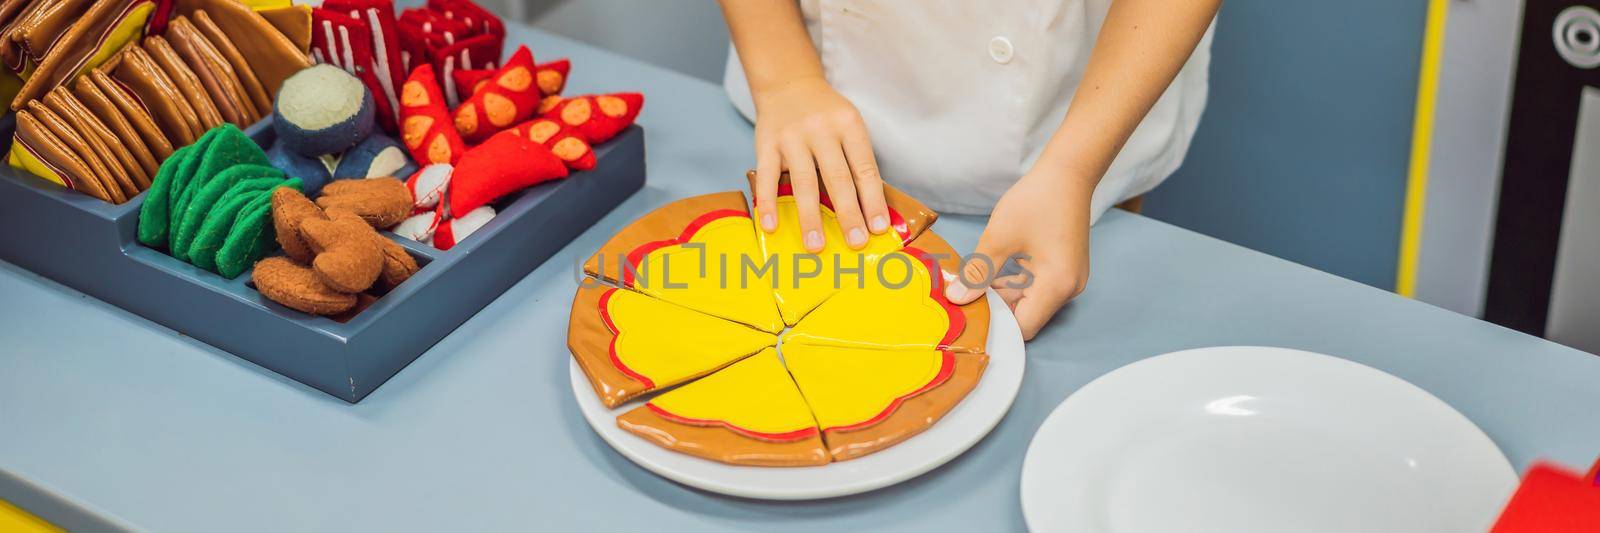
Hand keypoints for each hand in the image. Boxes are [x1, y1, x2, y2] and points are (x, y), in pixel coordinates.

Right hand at [751, 77, 889, 251]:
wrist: (788, 83)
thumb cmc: (826, 115)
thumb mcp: (849, 125)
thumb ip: (856, 160)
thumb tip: (868, 210)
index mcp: (849, 126)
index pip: (864, 168)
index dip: (873, 200)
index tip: (878, 228)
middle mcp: (821, 130)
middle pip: (838, 178)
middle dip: (848, 214)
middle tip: (856, 243)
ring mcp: (792, 137)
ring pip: (804, 182)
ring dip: (810, 217)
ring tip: (815, 245)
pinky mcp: (767, 144)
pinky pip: (768, 178)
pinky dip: (768, 203)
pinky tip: (771, 226)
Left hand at [944, 169, 1091, 339]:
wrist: (1067, 172)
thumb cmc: (1036, 201)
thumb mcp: (999, 239)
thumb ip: (978, 274)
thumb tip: (957, 299)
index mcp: (1057, 286)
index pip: (1024, 327)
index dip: (995, 325)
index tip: (968, 315)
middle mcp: (1068, 289)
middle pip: (1026, 315)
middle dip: (995, 309)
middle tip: (962, 298)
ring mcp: (1069, 279)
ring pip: (1029, 301)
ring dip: (1002, 295)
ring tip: (972, 282)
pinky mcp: (1064, 268)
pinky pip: (1036, 286)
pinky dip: (1013, 283)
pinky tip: (991, 270)